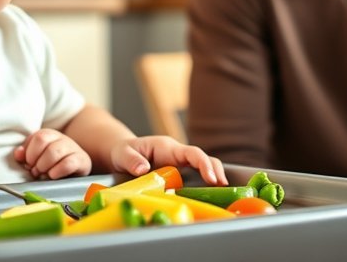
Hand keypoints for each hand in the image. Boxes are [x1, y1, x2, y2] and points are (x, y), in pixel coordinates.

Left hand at [14, 128, 92, 179]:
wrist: (76, 167)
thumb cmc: (52, 164)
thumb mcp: (36, 158)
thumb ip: (25, 155)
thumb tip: (18, 154)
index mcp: (48, 134)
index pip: (37, 137)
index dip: (30, 153)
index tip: (29, 164)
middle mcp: (60, 138)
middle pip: (43, 141)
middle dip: (36, 160)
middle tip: (35, 172)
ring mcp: (72, 148)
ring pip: (54, 151)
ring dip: (45, 166)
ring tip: (43, 175)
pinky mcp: (81, 160)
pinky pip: (68, 163)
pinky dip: (57, 171)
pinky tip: (53, 176)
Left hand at [109, 135, 227, 185]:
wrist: (122, 154)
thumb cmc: (123, 151)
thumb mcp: (122, 154)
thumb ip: (132, 160)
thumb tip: (143, 168)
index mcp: (167, 147)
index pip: (192, 152)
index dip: (204, 164)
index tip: (211, 178)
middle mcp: (177, 155)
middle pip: (204, 159)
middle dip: (216, 171)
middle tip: (223, 187)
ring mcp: (179, 165)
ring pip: (203, 168)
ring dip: (214, 178)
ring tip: (223, 194)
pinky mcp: (178, 175)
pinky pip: (195, 179)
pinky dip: (204, 187)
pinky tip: (209, 199)